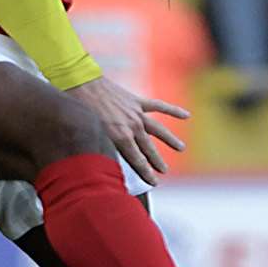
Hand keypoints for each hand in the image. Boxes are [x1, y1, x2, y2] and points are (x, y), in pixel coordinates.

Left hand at [64, 76, 190, 186]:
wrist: (82, 83)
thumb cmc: (81, 110)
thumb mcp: (91, 135)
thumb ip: (103, 149)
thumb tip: (108, 163)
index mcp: (121, 137)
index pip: (137, 160)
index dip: (147, 173)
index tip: (154, 183)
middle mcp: (132, 126)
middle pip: (148, 148)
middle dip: (156, 162)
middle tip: (163, 172)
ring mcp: (136, 113)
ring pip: (158, 130)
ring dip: (170, 140)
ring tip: (181, 148)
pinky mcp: (137, 101)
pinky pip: (158, 106)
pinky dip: (173, 111)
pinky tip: (186, 115)